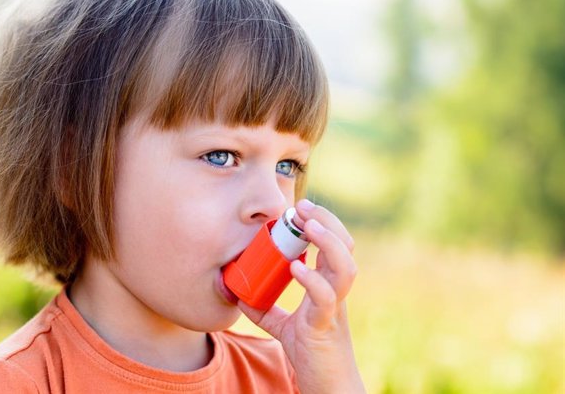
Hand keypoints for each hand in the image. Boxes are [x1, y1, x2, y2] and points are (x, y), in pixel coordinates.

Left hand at [238, 199, 364, 393]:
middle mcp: (337, 292)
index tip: (300, 208)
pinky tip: (297, 269)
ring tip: (309, 226)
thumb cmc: (310, 353)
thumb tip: (237, 293)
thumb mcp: (283, 325)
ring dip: (328, 243)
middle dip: (327, 222)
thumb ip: (265, 308)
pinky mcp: (325, 327)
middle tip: (304, 207)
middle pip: (346, 247)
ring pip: (345, 268)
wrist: (326, 385)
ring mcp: (335, 308)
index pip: (334, 244)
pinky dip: (313, 281)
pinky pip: (326, 300)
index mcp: (329, 286)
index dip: (322, 222)